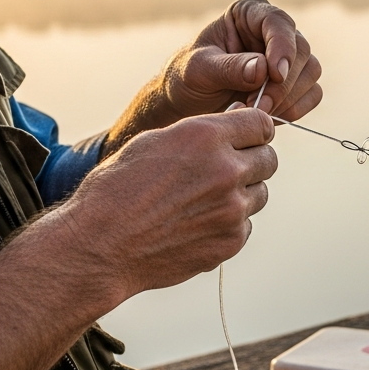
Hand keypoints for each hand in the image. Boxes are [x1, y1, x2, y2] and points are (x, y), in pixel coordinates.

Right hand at [0, 106, 275, 369]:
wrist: (99, 245)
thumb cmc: (117, 190)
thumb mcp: (154, 142)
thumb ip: (200, 134)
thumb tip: (232, 126)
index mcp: (207, 136)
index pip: (261, 124)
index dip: (254, 130)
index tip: (248, 137)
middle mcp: (227, 170)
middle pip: (269, 159)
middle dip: (252, 160)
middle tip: (227, 169)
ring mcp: (233, 209)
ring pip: (259, 194)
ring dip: (241, 194)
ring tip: (203, 201)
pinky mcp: (231, 241)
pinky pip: (245, 225)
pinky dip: (230, 224)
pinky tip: (197, 224)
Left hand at [166, 0, 322, 119]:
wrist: (188, 103)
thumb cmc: (187, 78)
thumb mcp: (198, 71)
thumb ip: (228, 68)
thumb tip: (262, 69)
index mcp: (248, 13)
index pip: (277, 22)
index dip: (282, 47)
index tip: (275, 75)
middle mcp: (273, 30)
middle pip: (301, 50)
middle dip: (282, 84)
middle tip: (258, 107)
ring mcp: (288, 56)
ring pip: (311, 72)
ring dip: (289, 98)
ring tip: (257, 112)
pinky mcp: (295, 82)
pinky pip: (313, 93)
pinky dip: (296, 109)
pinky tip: (270, 117)